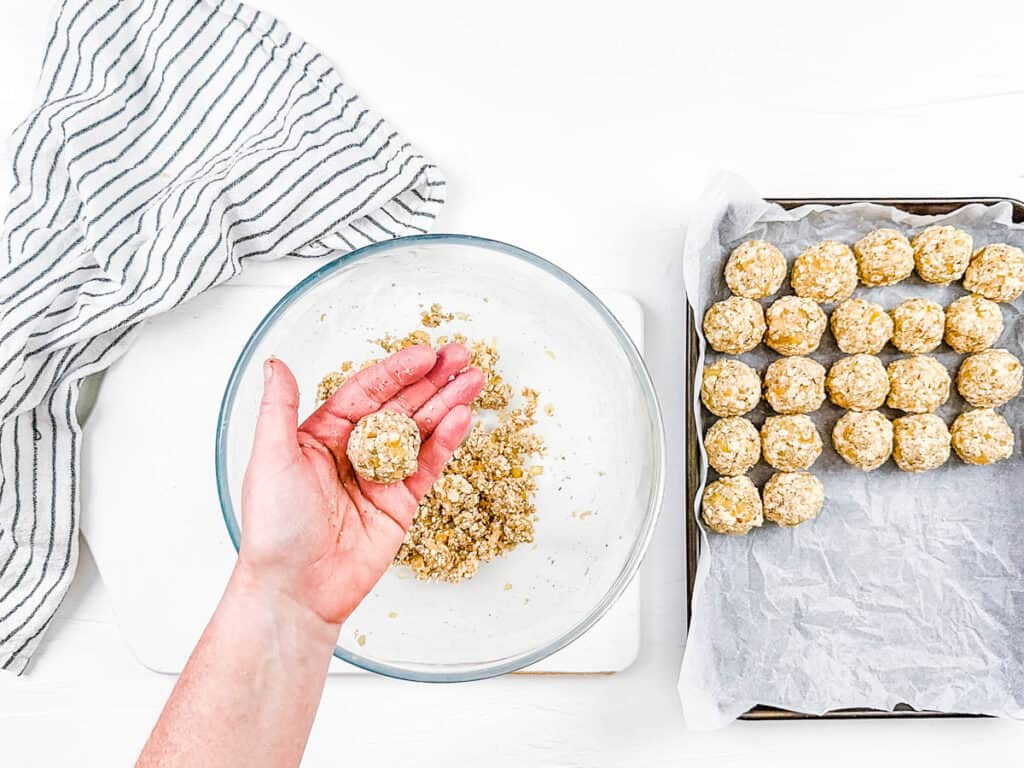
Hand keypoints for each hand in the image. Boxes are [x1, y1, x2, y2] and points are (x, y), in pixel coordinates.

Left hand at [237, 344, 483, 627]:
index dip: (397, 370)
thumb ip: (279, 407)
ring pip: (420, 430)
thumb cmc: (274, 528)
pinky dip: (446, 441)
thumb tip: (276, 363)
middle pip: (400, 404)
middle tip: (461, 355)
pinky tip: (462, 418)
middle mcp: (353, 450)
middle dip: (432, 379)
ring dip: (447, 403)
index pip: (366, 391)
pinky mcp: (401, 503)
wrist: (296, 589)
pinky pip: (428, 465)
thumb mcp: (271, 458)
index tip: (424, 354)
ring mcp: (380, 476)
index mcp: (322, 434)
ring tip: (474, 379)